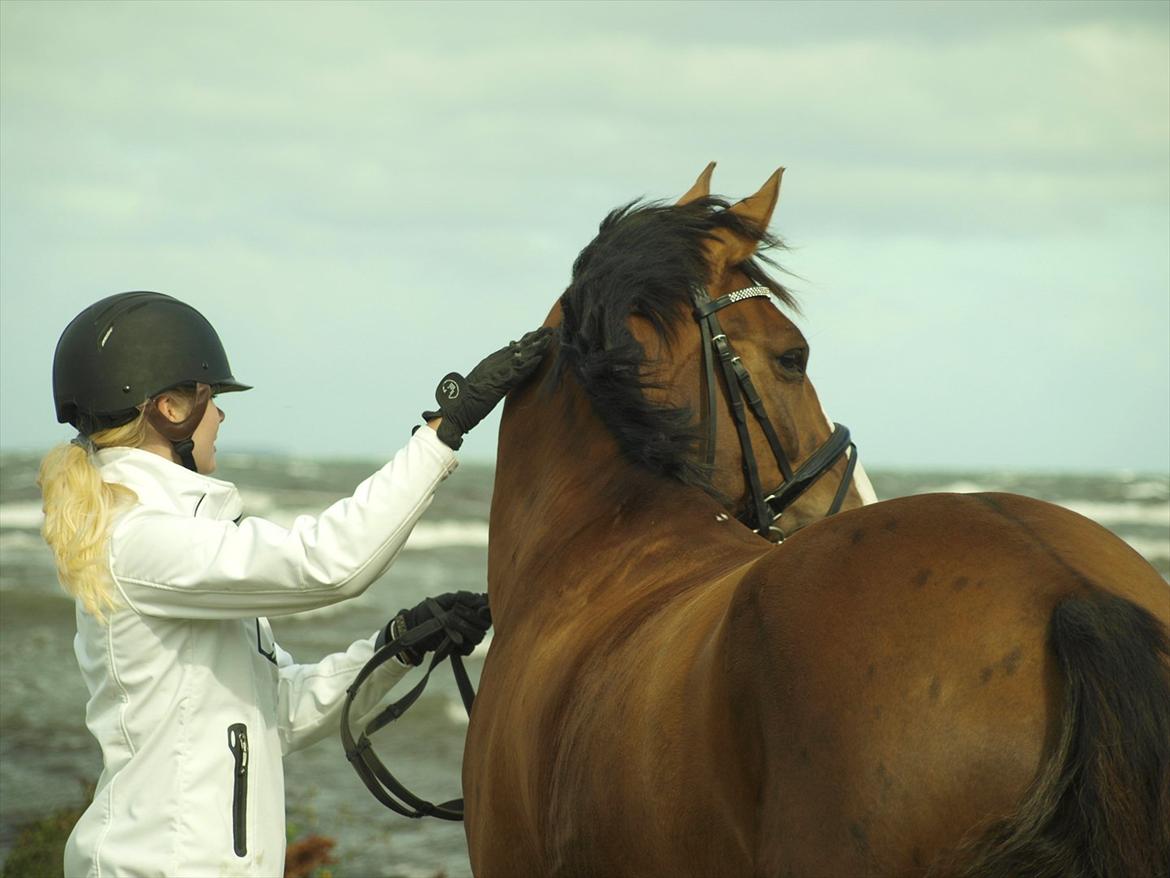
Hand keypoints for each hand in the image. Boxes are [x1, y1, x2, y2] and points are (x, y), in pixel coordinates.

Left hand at [390, 591, 491, 664]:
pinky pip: (468, 649)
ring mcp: (467, 637)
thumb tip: (478, 597)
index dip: (485, 610)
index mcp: (472, 610)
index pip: (487, 611)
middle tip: (455, 611)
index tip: (478, 607)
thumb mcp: (445, 599)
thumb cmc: (430, 610)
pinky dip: (461, 644)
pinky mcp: (460, 650)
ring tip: (449, 621)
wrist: (415, 626)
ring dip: (465, 628)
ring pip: (478, 637)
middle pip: (485, 625)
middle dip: (472, 618)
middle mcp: (473, 624)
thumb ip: (462, 597)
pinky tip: (450, 637)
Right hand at [423, 327, 552, 448]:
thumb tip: (495, 379)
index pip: (508, 350)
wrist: (452, 412)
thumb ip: (486, 379)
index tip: (536, 333)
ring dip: (535, 348)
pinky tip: (539, 358)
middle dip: (532, 340)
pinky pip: (516, 373)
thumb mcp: (477, 387)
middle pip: (516, 349)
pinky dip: (528, 365)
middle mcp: (490, 365)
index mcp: (485, 365)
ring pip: (519, 357)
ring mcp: (494, 374)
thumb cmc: (462, 404)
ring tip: (548, 338)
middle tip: (547, 330)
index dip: (523, 342)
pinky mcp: (497, 385)